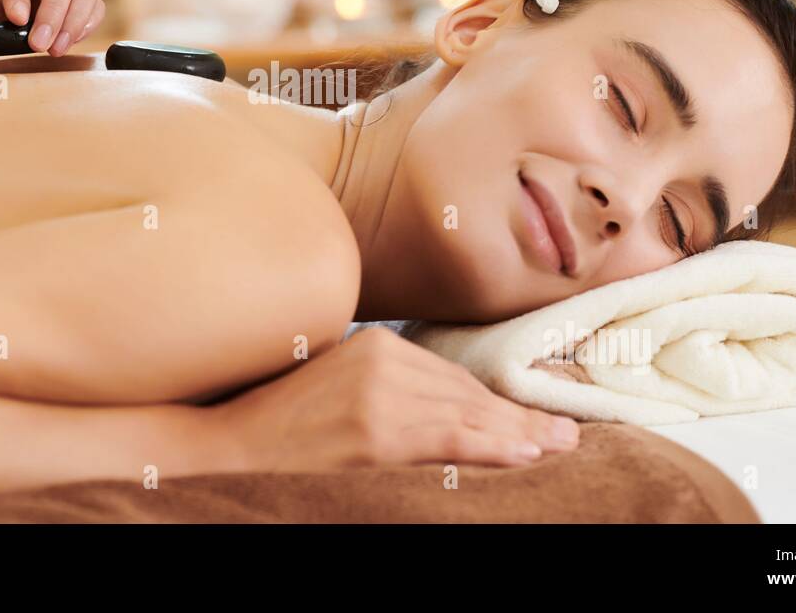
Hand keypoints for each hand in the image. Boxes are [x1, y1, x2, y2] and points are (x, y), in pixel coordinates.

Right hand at [214, 326, 579, 471]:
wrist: (228, 445)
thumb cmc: (280, 419)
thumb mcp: (339, 382)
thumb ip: (388, 382)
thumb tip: (451, 405)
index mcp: (376, 343)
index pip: (452, 376)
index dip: (497, 401)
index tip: (535, 414)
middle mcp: (383, 360)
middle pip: (467, 395)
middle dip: (519, 417)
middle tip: (567, 433)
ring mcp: (381, 396)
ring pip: (467, 416)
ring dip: (518, 435)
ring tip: (558, 447)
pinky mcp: (377, 434)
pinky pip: (450, 441)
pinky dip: (493, 447)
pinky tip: (525, 454)